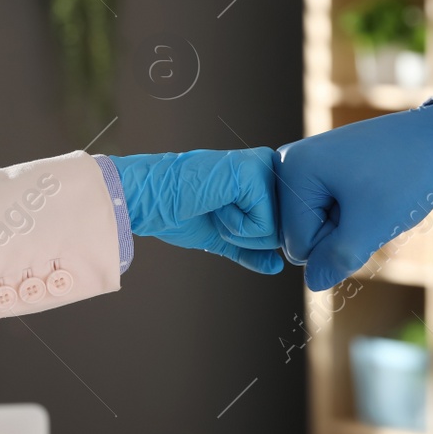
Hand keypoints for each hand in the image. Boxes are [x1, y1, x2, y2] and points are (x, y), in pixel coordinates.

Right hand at [111, 148, 283, 273]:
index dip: (246, 237)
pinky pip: (265, 227)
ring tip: (215, 205)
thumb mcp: (222, 237)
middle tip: (215, 210)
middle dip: (245, 237)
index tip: (217, 214)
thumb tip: (277, 267)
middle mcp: (268, 167)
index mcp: (262, 178)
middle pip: (280, 232)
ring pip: (275, 232)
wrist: (152, 199)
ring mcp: (265, 168)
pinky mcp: (257, 175)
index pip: (278, 228)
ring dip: (238, 231)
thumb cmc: (180, 213)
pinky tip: (217, 203)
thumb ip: (250, 250)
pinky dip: (236, 226)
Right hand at [276, 103, 432, 290]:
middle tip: (370, 205)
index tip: (364, 211)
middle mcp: (289, 163)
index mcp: (291, 171)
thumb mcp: (371, 225)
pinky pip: (326, 211)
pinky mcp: (321, 168)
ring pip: (316, 226)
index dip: (336, 243)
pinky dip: (350, 212)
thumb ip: (337, 260)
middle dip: (338, 233)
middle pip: (302, 236)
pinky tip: (369, 194)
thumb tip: (312, 284)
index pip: (297, 246)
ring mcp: (305, 164)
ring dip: (347, 225)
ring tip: (372, 198)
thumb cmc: (405, 176)